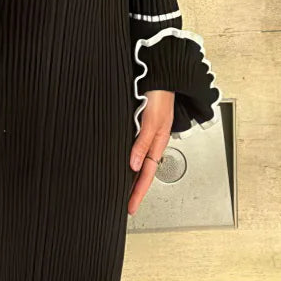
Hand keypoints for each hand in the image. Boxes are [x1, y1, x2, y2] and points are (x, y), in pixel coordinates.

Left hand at [127, 89, 173, 214]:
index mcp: (158, 142)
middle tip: (126, 206)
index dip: (138, 192)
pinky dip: (127, 161)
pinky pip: (133, 149)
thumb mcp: (152, 120)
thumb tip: (134, 165)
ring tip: (122, 192)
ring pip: (138, 162)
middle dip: (135, 190)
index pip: (146, 174)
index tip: (130, 206)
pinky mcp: (138, 127)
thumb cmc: (160, 94)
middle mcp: (152, 141)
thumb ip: (143, 142)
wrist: (159, 74)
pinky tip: (120, 165)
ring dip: (131, 177)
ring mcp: (145, 135)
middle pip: (143, 172)